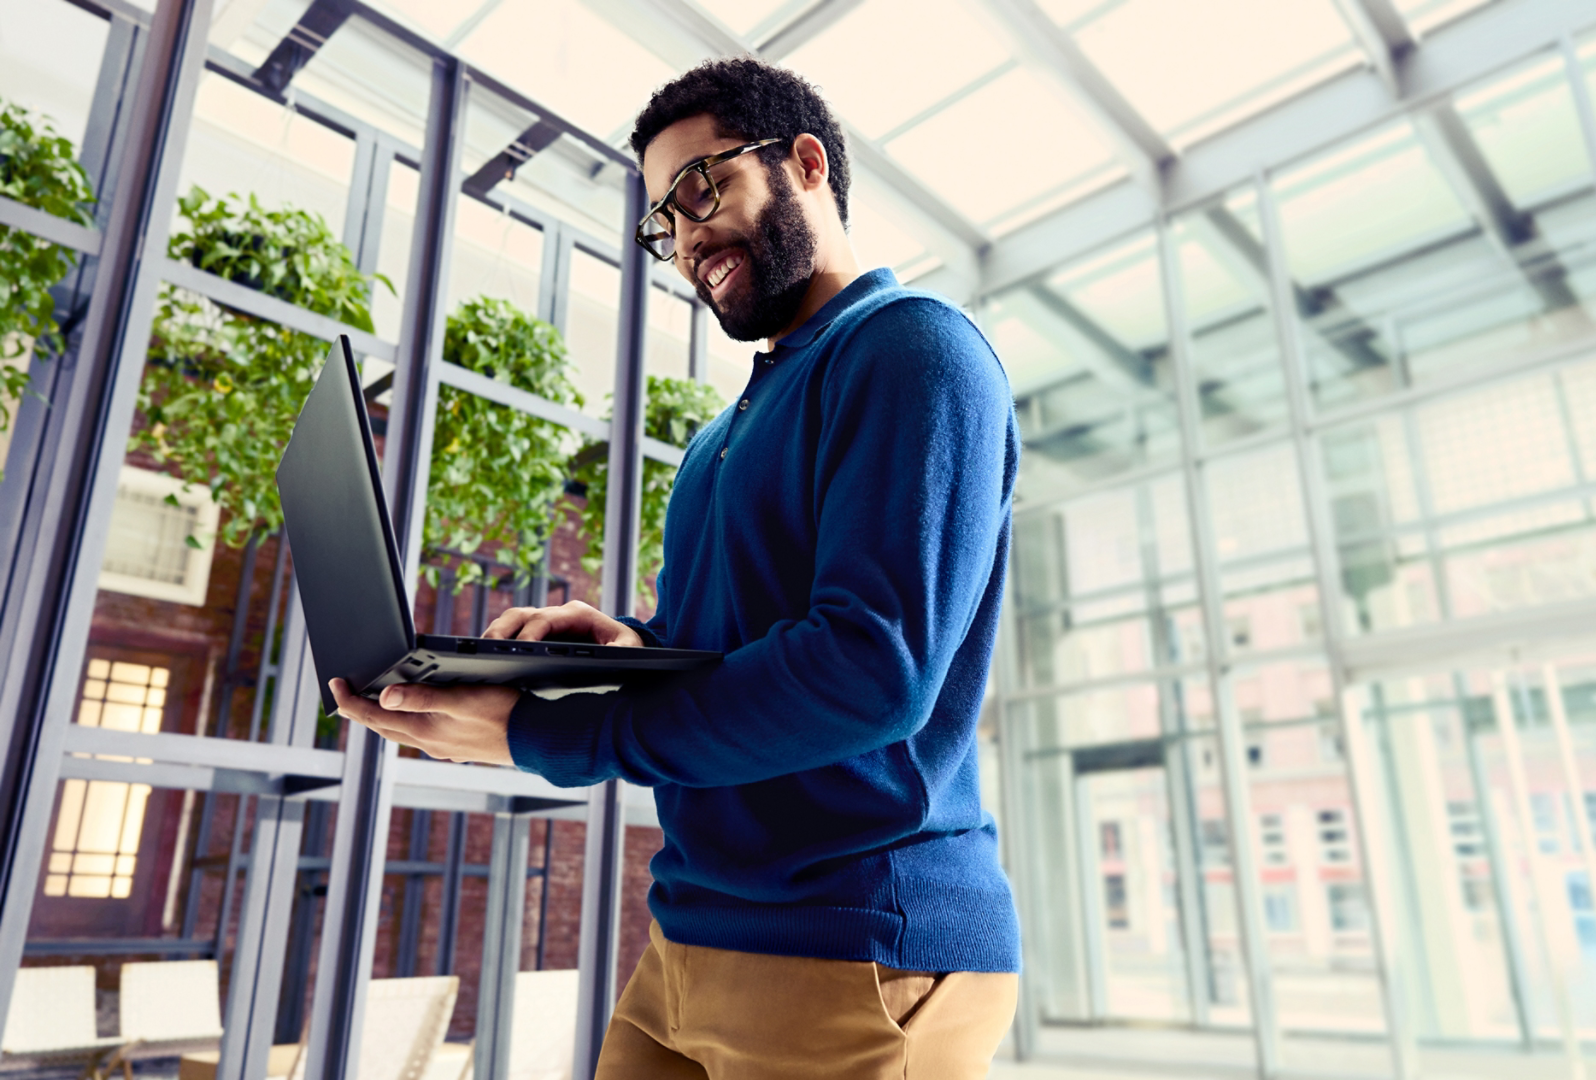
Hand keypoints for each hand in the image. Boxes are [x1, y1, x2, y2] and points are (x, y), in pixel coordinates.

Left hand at [330, 678, 518, 764]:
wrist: (535, 738)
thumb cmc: (503, 713)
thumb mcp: (461, 698)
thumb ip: (422, 697)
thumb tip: (383, 697)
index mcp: (424, 730)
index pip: (374, 715)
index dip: (350, 700)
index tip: (333, 683)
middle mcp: (429, 743)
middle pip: (382, 726)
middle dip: (359, 710)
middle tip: (342, 694)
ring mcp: (442, 747)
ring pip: (399, 732)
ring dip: (380, 718)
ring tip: (369, 704)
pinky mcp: (456, 747)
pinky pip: (418, 735)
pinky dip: (404, 723)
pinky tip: (411, 717)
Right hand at [483, 600, 642, 646]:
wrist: (624, 649)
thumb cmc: (626, 648)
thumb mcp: (629, 649)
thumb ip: (622, 650)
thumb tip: (615, 653)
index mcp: (576, 615)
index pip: (545, 618)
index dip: (529, 633)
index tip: (517, 650)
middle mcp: (557, 616)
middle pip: (521, 615)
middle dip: (502, 631)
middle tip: (487, 651)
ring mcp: (544, 624)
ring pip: (511, 621)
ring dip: (494, 634)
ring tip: (479, 654)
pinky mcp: (537, 636)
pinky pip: (511, 633)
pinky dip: (497, 643)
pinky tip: (486, 661)